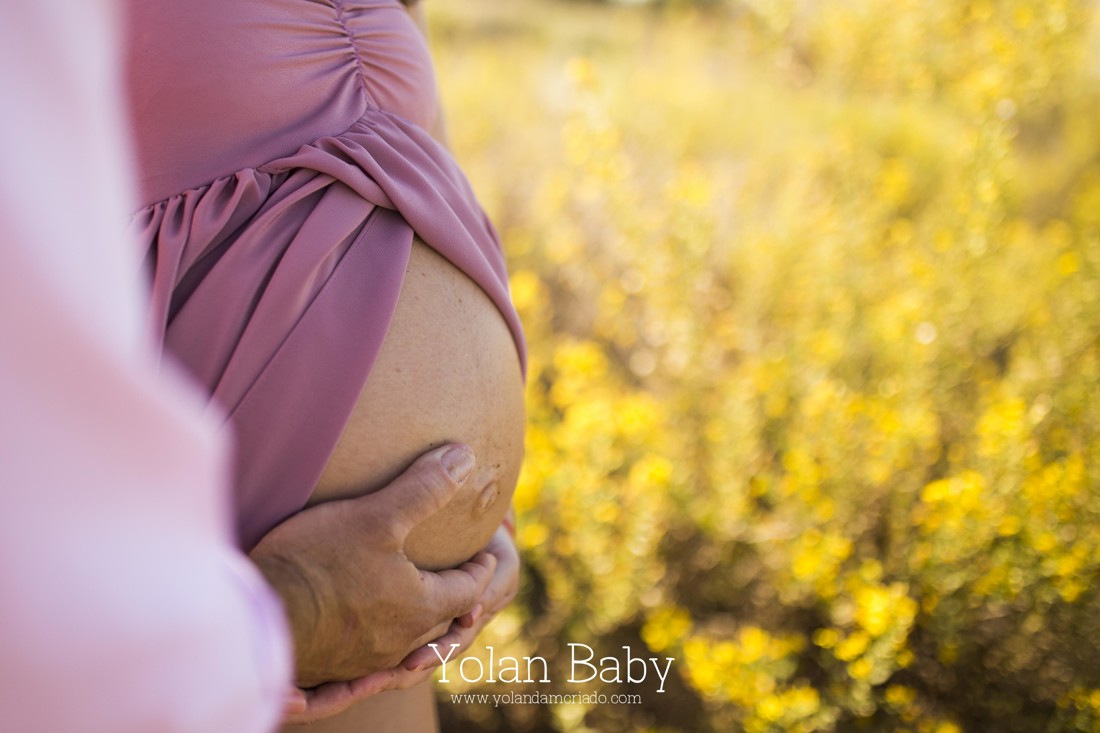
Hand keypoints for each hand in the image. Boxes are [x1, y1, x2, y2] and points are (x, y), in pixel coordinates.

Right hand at [250, 444, 495, 688]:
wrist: (254, 613)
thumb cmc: (317, 563)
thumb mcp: (376, 516)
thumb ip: (424, 488)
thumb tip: (465, 457)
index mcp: (421, 608)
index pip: (471, 590)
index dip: (483, 569)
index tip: (486, 554)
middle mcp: (400, 641)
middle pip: (446, 622)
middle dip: (459, 598)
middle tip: (462, 575)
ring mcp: (366, 658)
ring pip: (411, 643)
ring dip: (424, 621)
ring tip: (421, 598)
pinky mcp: (334, 663)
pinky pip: (375, 657)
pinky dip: (387, 637)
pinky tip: (371, 620)